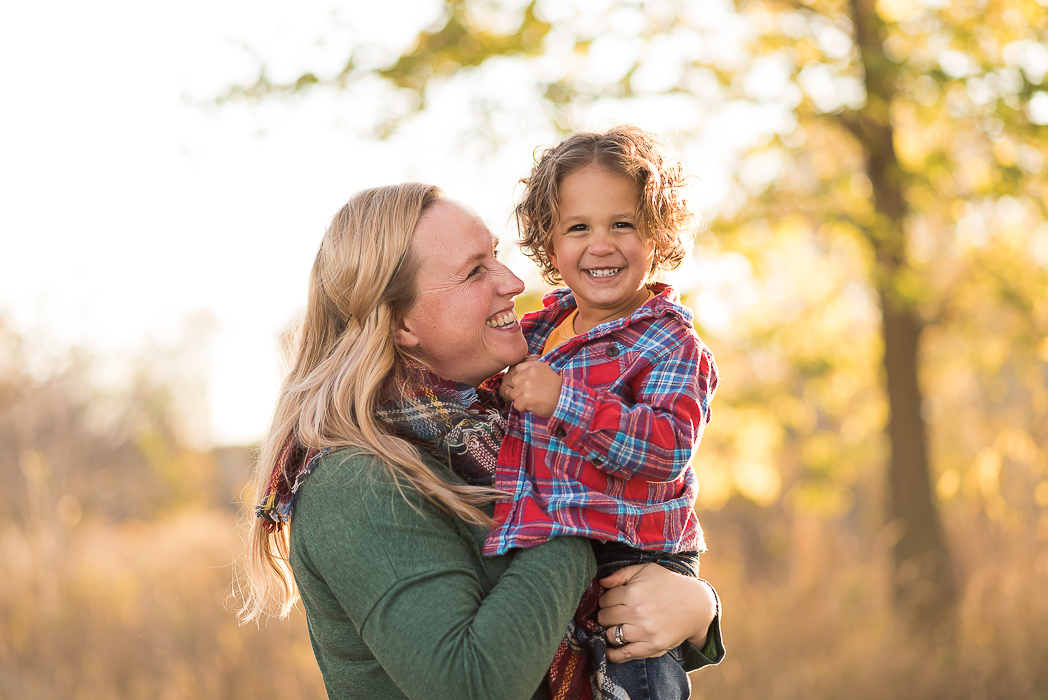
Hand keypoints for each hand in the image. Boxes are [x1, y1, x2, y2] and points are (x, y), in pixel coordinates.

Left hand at [500, 355, 561, 417]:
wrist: (567, 402)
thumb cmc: (556, 391)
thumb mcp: (546, 373)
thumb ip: (531, 372)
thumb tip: (514, 379)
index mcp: (535, 365)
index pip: (518, 369)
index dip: (521, 379)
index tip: (531, 385)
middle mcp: (530, 372)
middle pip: (513, 382)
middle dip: (520, 390)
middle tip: (534, 394)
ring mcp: (527, 385)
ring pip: (513, 394)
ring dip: (522, 400)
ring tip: (535, 400)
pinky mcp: (526, 397)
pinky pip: (516, 405)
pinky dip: (524, 408)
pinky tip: (534, 406)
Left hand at [596, 563, 716, 662]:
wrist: (697, 604)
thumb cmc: (670, 584)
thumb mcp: (646, 570)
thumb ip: (621, 574)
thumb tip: (601, 583)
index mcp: (633, 592)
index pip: (605, 600)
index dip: (605, 600)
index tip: (610, 602)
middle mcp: (637, 612)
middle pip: (605, 618)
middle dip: (605, 615)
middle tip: (612, 614)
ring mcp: (644, 632)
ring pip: (611, 635)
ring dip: (609, 631)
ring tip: (615, 627)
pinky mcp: (652, 646)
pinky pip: (625, 654)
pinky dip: (613, 655)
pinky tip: (609, 651)